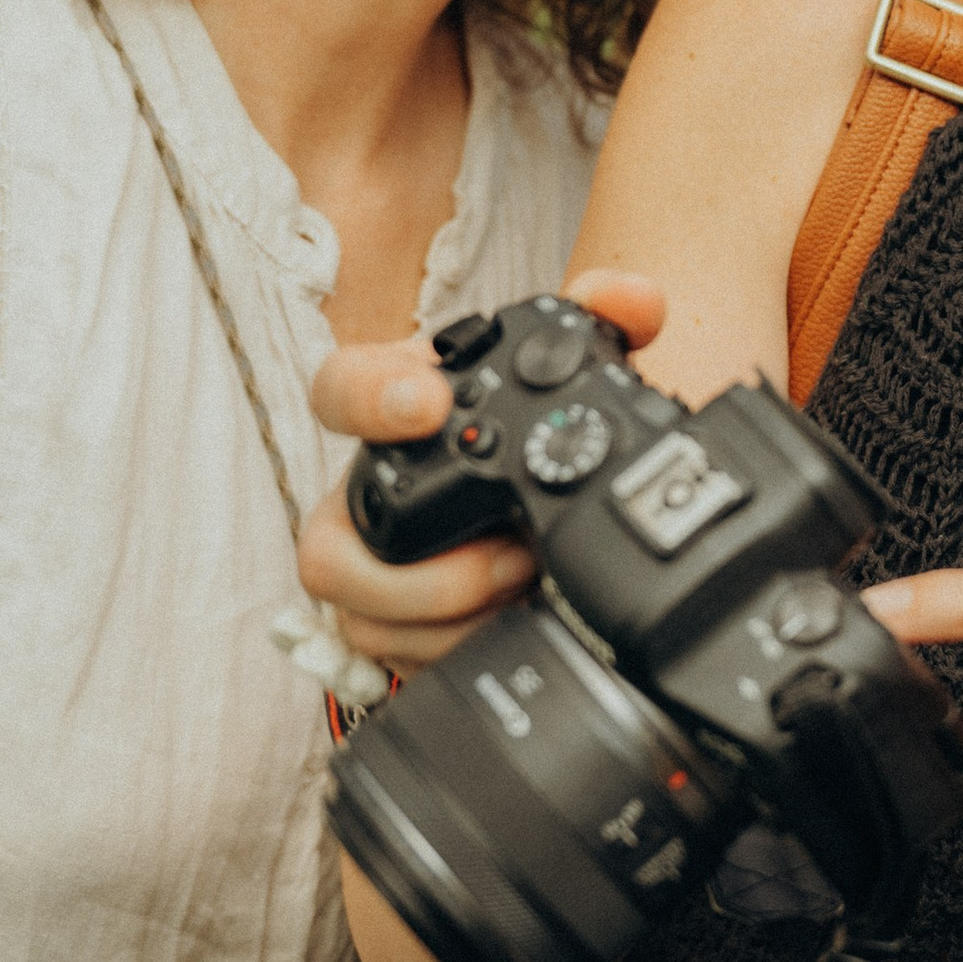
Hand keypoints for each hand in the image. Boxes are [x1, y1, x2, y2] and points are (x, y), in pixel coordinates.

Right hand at [297, 270, 665, 674]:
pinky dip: (460, 648)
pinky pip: (396, 660)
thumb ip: (600, 318)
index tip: (426, 402)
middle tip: (511, 553)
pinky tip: (516, 622)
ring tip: (527, 586)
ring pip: (360, 618)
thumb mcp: (558, 366)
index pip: (338, 390)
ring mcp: (366, 571)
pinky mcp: (392, 629)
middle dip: (420, 570)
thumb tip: (636, 302)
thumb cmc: (517, 422)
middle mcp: (359, 496)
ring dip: (451, 616)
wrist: (526, 490)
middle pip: (326, 550)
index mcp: (388, 412)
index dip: (371, 399)